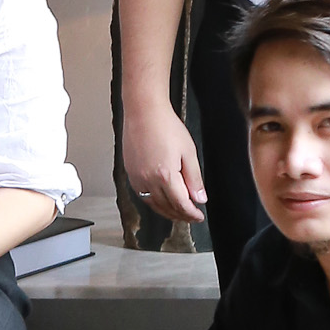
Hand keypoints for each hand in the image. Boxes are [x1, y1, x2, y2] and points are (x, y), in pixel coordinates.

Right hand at [120, 99, 206, 224]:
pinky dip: (153, 202)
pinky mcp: (130, 173)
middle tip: (190, 217)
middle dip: (180, 215)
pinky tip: (161, 200)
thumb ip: (194, 178)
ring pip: (153, 204)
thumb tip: (199, 198)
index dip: (191, 213)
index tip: (198, 216)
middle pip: (166, 207)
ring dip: (166, 211)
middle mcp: (148, 180)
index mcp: (165, 175)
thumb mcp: (189, 152)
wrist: (144, 112)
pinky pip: (142, 195)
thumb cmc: (165, 126)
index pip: (181, 204)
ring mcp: (137, 178)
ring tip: (177, 212)